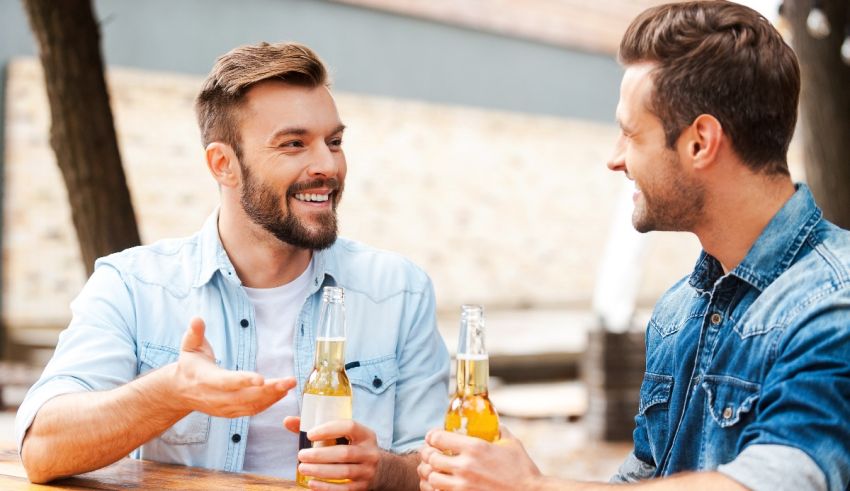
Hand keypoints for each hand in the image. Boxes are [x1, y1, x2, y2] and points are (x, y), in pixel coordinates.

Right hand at [171, 317, 295, 416]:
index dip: (244, 380)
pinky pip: (252, 411)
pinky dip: (268, 403)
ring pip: (251, 406)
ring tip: (289, 385)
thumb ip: (194, 333)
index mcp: (206, 379)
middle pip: (245, 397)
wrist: (180, 392)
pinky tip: (282, 393)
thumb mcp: (189, 347)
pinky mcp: (230, 413)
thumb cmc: (190, 365)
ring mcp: (223, 408)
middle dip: (269, 390)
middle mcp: (216, 397)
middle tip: (289, 381)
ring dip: (273, 397)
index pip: (227, 382)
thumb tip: (197, 319)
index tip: (261, 378)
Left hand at [285, 416, 380, 489]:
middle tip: (301, 455)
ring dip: (320, 471)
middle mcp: (370, 452)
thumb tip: (287, 420)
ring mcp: (368, 471)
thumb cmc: (352, 447)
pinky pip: (344, 489)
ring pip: (343, 472)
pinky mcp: (363, 487)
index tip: (310, 434)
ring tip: (302, 468)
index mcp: (365, 434)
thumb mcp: (344, 435)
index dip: (329, 429)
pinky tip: (311, 483)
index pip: (349, 427)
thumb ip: (317, 428)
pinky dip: (326, 487)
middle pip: (344, 453)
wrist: (379, 469)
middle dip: (319, 455)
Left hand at [419, 426, 541, 490]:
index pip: (438, 438)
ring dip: (428, 472)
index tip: (432, 437)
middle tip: (429, 453)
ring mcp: (462, 487)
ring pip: (430, 478)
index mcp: (475, 448)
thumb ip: (498, 429)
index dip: (432, 436)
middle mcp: (465, 467)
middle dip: (427, 454)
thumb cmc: (522, 470)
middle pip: (431, 458)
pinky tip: (437, 485)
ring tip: (430, 470)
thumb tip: (492, 422)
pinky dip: (432, 489)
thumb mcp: (511, 443)